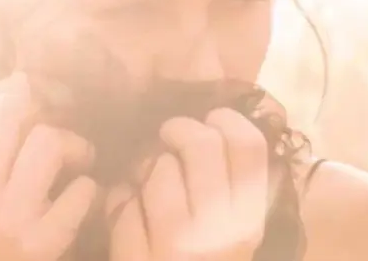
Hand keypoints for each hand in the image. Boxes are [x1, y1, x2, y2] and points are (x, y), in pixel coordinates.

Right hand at [0, 73, 98, 260]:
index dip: (14, 87)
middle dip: (45, 105)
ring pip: (49, 141)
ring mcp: (8, 220)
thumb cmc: (5, 232)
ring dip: (77, 147)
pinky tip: (85, 198)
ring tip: (81, 161)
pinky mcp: (40, 242)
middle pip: (12, 114)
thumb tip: (20, 85)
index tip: (33, 86)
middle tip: (62, 116)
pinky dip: (91, 190)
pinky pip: (82, 189)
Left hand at [107, 108, 267, 260]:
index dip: (225, 120)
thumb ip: (231, 185)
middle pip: (201, 144)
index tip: (209, 122)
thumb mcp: (231, 230)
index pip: (248, 147)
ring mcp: (179, 246)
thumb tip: (215, 125)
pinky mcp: (140, 259)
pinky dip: (118, 198)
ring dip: (143, 166)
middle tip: (168, 136)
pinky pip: (122, 199)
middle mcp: (222, 232)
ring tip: (143, 181)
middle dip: (177, 129)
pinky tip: (125, 210)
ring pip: (157, 167)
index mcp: (250, 221)